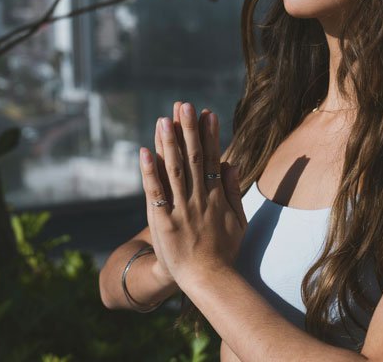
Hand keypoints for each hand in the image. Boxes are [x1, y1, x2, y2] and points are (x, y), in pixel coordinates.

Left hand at [139, 101, 247, 285]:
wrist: (208, 279)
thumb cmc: (224, 251)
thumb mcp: (238, 220)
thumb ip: (233, 191)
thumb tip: (231, 163)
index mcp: (216, 196)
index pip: (212, 158)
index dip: (209, 135)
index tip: (206, 112)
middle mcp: (199, 198)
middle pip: (193, 158)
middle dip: (188, 129)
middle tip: (184, 105)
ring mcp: (181, 208)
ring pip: (174, 170)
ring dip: (169, 143)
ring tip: (163, 119)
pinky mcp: (163, 221)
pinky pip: (155, 192)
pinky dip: (149, 171)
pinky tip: (144, 152)